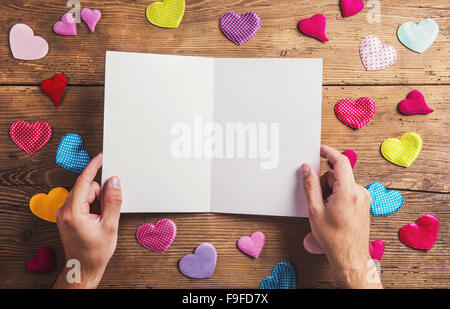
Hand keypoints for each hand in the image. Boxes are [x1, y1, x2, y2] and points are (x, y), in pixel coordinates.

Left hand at [53, 153, 121, 288]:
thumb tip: (114, 182)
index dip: (93, 168)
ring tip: (100, 220)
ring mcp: (64, 213)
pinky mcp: (67, 216)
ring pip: (85, 195)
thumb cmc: (95, 252)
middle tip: (106, 212)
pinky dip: (92, 206)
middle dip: (100, 196)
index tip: (100, 158)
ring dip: (97, 203)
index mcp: (72, 212)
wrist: (83, 267)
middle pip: (87, 188)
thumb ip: (113, 200)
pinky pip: (82, 202)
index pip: (83, 182)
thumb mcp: (110, 225)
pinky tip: (96, 219)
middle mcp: (64, 210)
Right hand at [300, 145, 381, 288]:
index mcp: (348, 192)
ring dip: (331, 191)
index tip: (319, 149)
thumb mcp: (315, 210)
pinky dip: (337, 196)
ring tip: (326, 209)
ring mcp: (364, 198)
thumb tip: (307, 169)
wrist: (350, 257)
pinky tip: (333, 211)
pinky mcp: (364, 203)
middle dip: (324, 182)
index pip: (340, 162)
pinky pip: (348, 191)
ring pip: (342, 183)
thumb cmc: (334, 239)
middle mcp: (360, 192)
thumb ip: (310, 186)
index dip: (328, 152)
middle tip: (318, 200)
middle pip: (338, 174)